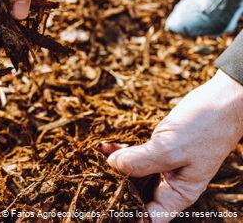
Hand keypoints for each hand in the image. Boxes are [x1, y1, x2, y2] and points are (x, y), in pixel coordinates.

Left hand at [103, 70, 242, 221]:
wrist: (220, 101)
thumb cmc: (204, 128)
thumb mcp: (169, 148)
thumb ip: (139, 162)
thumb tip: (111, 166)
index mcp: (178, 194)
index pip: (149, 216)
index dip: (127, 215)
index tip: (104, 205)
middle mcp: (168, 184)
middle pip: (136, 195)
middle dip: (114, 188)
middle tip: (92, 180)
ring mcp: (162, 166)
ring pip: (132, 174)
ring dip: (114, 167)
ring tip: (93, 161)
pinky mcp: (157, 150)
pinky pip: (134, 155)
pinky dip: (120, 151)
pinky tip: (105, 146)